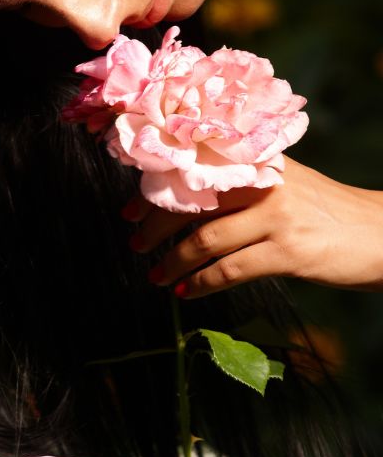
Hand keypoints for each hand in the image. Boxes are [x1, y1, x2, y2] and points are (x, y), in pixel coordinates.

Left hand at [123, 157, 382, 297]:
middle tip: (135, 245)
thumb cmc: (327, 210)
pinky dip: (202, 283)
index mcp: (254, 164)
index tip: (128, 210)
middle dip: (153, 227)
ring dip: (172, 262)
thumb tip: (187, 199)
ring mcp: (274, 217)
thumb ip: (242, 184)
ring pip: (203, 239)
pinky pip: (231, 269)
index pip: (191, 172)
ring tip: (156, 277)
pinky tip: (187, 292)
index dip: (153, 192)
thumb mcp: (285, 184)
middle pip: (189, 203)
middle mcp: (261, 184)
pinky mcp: (287, 251)